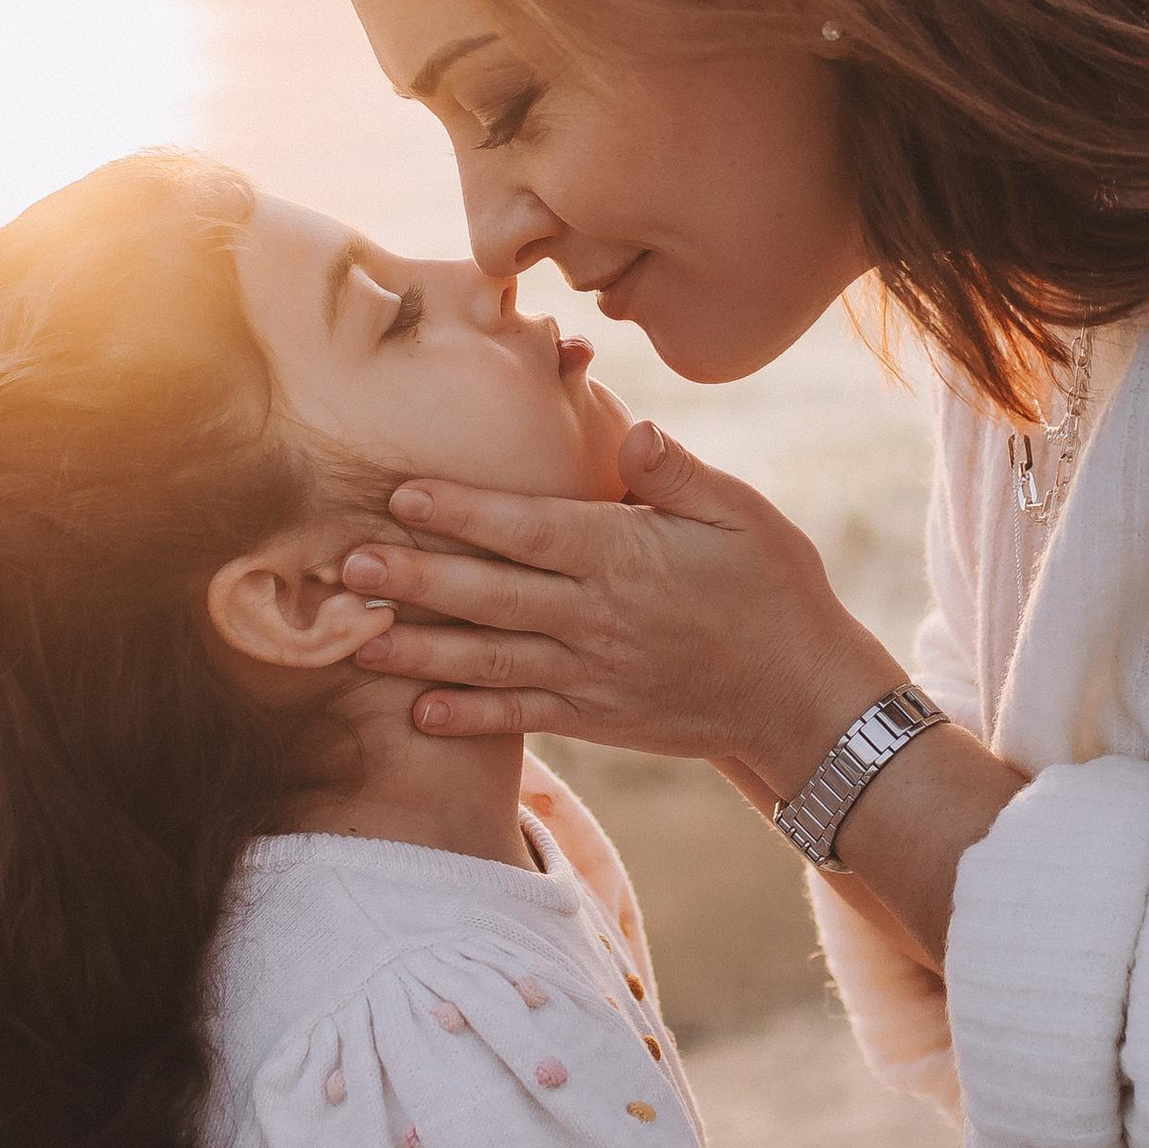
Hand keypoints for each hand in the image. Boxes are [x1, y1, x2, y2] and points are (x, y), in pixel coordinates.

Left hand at [342, 425, 895, 785]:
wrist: (801, 695)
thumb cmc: (774, 588)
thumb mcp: (741, 512)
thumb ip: (677, 473)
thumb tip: (631, 429)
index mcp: (624, 554)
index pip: (527, 528)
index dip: (461, 512)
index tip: (400, 495)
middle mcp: (596, 616)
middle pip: (489, 595)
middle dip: (415, 579)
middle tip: (347, 566)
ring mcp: (591, 672)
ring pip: (489, 660)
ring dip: (420, 650)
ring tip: (355, 642)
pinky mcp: (595, 715)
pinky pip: (522, 716)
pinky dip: (470, 717)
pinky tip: (420, 713)